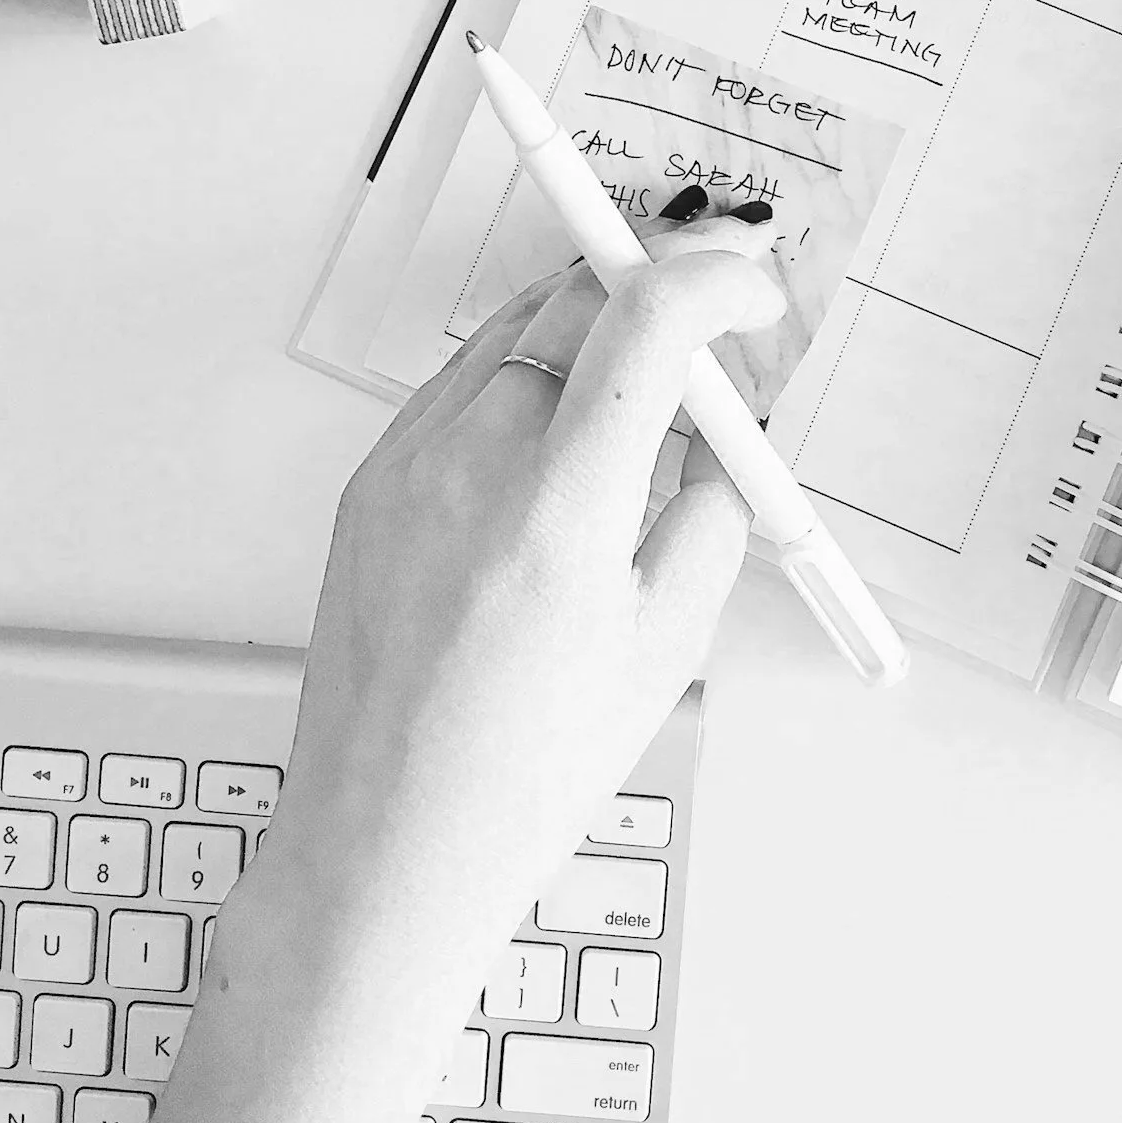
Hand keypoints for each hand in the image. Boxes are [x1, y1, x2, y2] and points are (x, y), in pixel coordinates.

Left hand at [225, 202, 785, 1041]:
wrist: (386, 843)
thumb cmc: (521, 771)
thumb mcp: (666, 644)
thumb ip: (711, 512)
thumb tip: (722, 430)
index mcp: (556, 512)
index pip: (645, 320)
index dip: (716, 279)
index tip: (752, 290)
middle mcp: (468, 466)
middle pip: (575, 296)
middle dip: (658, 289)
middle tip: (713, 327)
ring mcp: (405, 467)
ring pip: (514, 330)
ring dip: (589, 331)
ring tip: (640, 408)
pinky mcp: (369, 482)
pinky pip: (458, 383)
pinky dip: (523, 380)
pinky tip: (558, 444)